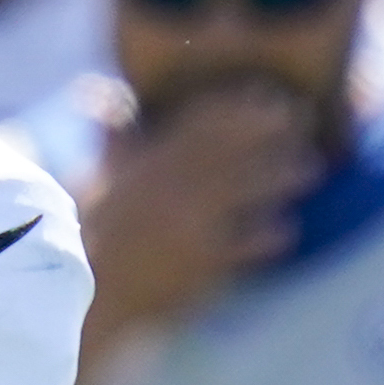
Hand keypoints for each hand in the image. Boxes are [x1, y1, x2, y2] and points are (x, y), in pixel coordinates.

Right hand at [79, 77, 322, 344]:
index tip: (265, 93)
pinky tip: (286, 230)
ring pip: (246, 193)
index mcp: (146, 168)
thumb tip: (97, 92)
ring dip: (279, 177)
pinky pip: (243, 247)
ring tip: (309, 169)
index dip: (236, 108)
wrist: (74, 293)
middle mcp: (172, 192)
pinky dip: (266, 237)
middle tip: (302, 118)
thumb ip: (111, 141)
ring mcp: (189, 228)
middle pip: (232, 152)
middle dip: (270, 132)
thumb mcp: (93, 180)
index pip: (200, 127)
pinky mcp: (198, 266)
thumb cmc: (79, 236)